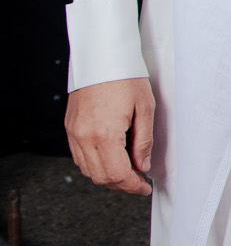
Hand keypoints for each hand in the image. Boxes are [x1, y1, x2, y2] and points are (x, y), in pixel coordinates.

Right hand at [65, 77, 154, 195]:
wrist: (102, 58)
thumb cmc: (126, 78)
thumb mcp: (145, 108)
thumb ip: (143, 141)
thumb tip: (142, 165)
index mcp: (104, 135)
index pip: (118, 174)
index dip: (133, 185)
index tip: (144, 187)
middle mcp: (84, 137)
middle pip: (101, 177)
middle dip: (121, 184)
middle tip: (139, 179)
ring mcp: (74, 133)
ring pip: (88, 170)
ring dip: (107, 175)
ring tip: (128, 169)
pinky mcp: (70, 128)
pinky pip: (79, 157)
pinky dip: (94, 164)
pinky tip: (111, 158)